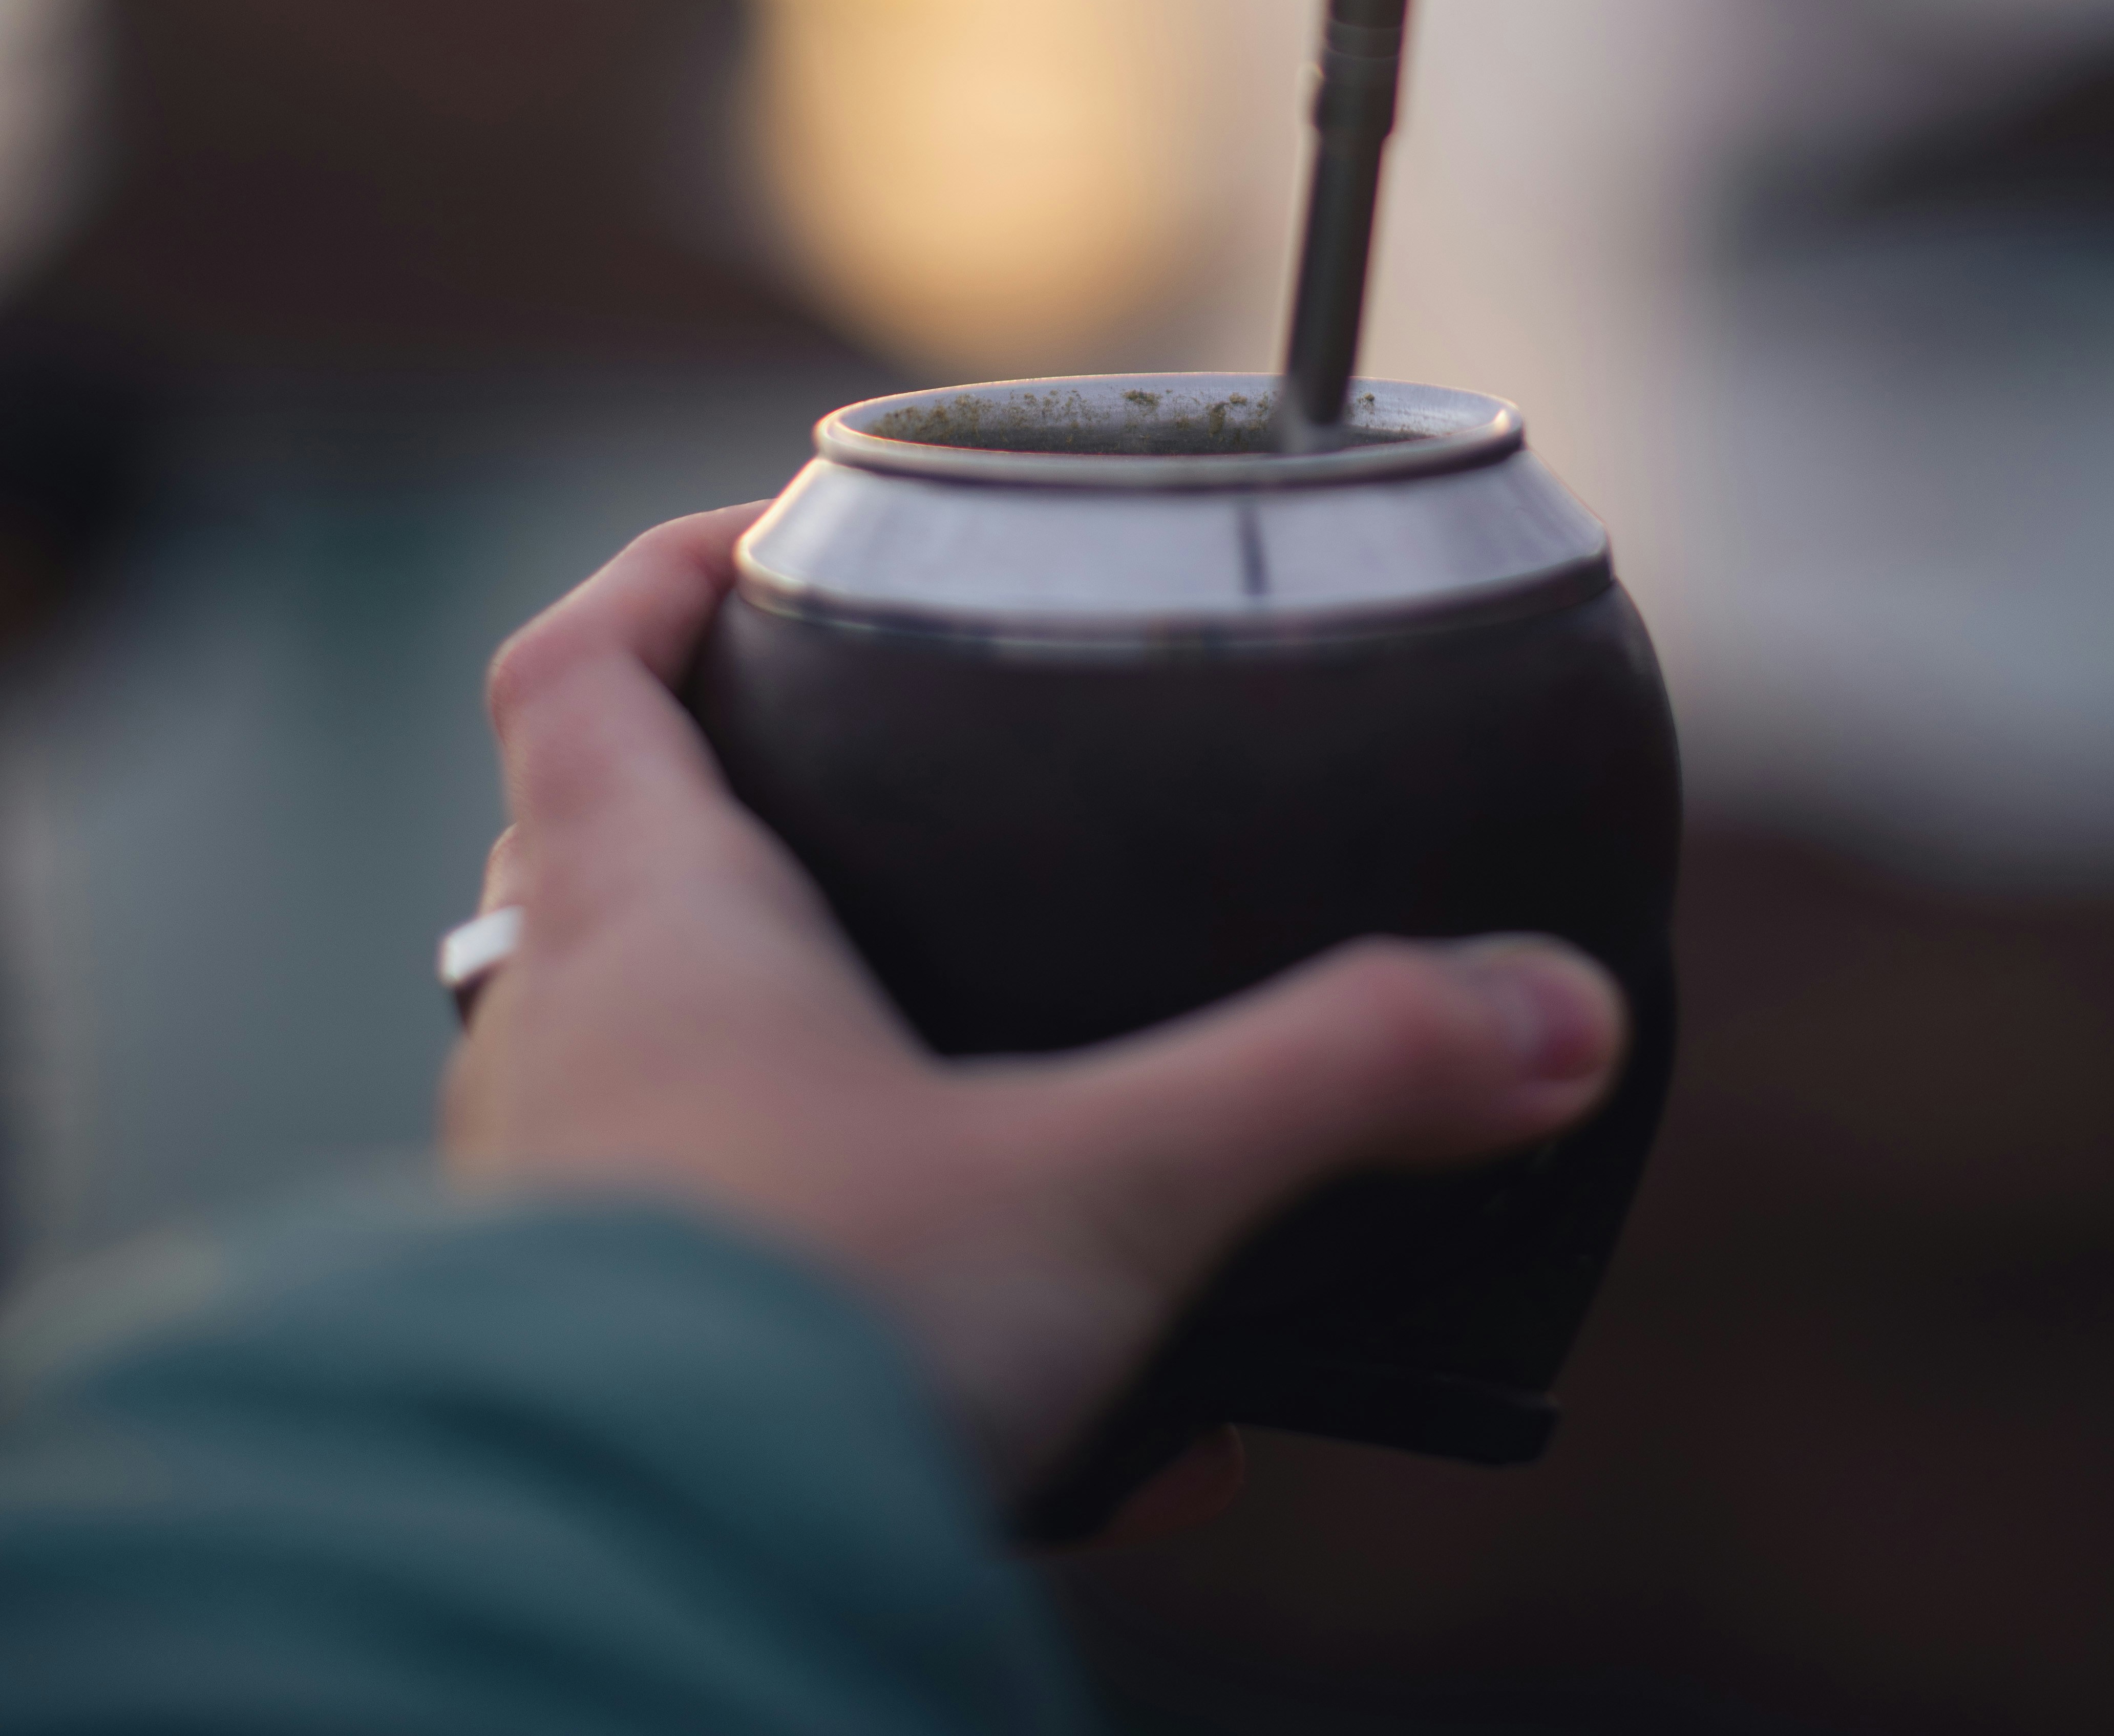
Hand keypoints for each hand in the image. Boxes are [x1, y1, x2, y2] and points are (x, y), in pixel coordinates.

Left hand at [439, 505, 1628, 1529]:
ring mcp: (553, 1199)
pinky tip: (1053, 1407)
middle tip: (886, 795)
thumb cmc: (807, 1334)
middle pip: (594, 842)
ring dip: (785, 1048)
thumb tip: (1549, 1011)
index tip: (766, 544)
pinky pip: (714, 1264)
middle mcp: (562, 1031)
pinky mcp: (591, 1353)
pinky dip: (848, 1269)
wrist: (630, 1579)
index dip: (660, 575)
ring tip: (981, 1095)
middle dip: (733, 801)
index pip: (580, 662)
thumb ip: (1334, 1074)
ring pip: (639, 1056)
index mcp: (645, 914)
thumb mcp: (1111, 1180)